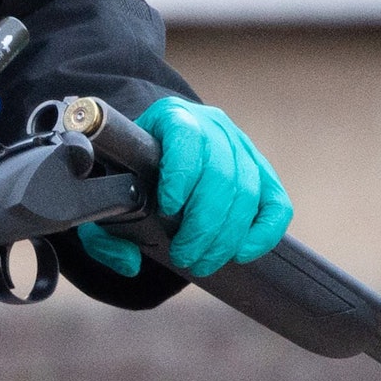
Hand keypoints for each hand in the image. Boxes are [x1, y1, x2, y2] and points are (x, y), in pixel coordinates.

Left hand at [78, 96, 292, 277]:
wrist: (157, 149)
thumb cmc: (132, 173)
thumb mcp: (109, 194)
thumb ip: (104, 231)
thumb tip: (130, 263)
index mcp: (173, 118)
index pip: (187, 139)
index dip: (180, 176)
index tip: (167, 209)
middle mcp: (213, 126)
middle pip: (221, 175)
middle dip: (203, 226)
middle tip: (184, 257)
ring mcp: (242, 148)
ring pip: (248, 192)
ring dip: (226, 237)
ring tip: (202, 262)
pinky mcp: (262, 173)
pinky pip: (277, 204)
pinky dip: (264, 233)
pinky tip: (241, 253)